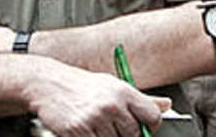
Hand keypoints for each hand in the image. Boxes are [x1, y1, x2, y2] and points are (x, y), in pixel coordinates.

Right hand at [27, 65, 169, 136]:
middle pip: (134, 135)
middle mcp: (112, 104)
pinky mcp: (78, 131)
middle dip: (124, 135)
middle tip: (111, 127)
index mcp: (124, 91)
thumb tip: (166, 104)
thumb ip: (141, 99)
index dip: (149, 127)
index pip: (153, 116)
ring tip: (95, 126)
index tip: (142, 128)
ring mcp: (95, 119)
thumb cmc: (83, 86)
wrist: (49, 84)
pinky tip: (85, 131)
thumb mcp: (114, 86)